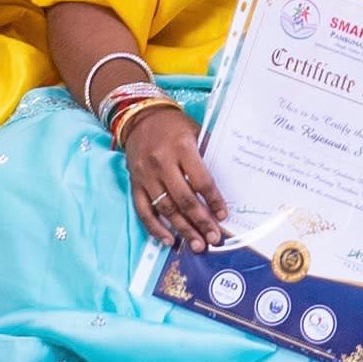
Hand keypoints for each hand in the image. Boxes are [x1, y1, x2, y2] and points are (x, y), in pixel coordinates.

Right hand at [113, 103, 228, 247]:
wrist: (139, 116)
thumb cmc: (173, 125)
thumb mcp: (195, 131)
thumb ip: (208, 154)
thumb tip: (228, 181)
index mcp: (182, 148)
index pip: (201, 181)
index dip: (213, 201)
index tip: (223, 216)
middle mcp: (162, 163)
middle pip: (184, 199)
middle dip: (201, 222)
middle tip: (214, 239)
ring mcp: (146, 176)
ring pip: (166, 209)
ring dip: (183, 229)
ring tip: (198, 244)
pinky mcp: (135, 184)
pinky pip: (143, 211)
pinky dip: (156, 228)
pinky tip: (169, 240)